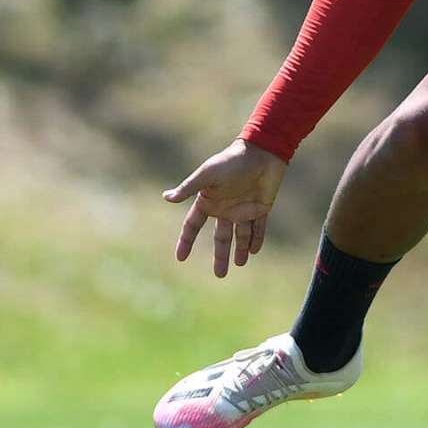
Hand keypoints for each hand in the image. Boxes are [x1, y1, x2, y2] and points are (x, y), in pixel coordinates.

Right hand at [163, 139, 286, 277]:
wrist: (261, 152)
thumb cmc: (231, 161)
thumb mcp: (207, 174)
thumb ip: (189, 188)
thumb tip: (166, 198)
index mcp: (208, 200)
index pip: (193, 225)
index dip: (186, 241)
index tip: (180, 258)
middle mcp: (224, 208)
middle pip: (220, 238)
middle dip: (220, 256)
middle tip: (220, 275)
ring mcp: (243, 209)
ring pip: (240, 236)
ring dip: (240, 251)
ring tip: (239, 264)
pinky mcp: (261, 207)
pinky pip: (258, 228)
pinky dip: (256, 239)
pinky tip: (254, 250)